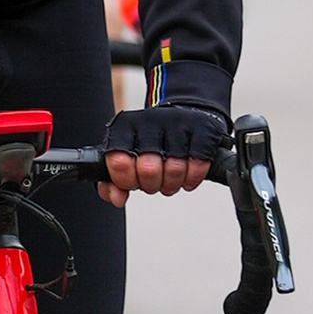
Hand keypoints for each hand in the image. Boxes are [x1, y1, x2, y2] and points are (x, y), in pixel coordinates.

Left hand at [99, 98, 230, 203]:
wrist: (183, 116)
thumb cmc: (149, 143)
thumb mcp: (124, 158)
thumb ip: (110, 183)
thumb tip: (117, 197)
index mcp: (124, 127)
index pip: (118, 161)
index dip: (126, 180)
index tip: (132, 181)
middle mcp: (150, 120)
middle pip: (148, 169)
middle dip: (151, 185)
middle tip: (153, 183)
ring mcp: (177, 122)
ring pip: (174, 169)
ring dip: (172, 184)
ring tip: (169, 180)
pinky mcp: (202, 128)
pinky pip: (198, 164)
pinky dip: (192, 177)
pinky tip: (187, 176)